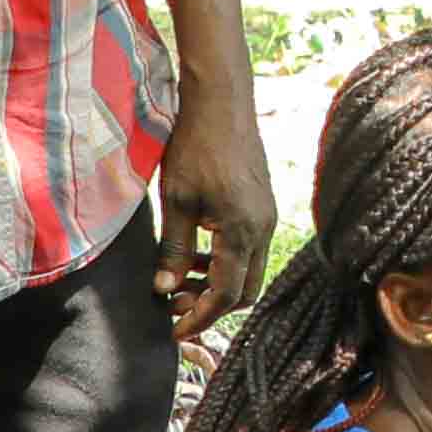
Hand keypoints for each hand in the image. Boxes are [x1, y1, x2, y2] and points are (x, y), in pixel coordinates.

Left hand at [153, 79, 276, 340]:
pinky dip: (226, 262)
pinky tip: (198, 252)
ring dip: (218, 284)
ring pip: (249, 271)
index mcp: (242, 231)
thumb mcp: (176, 202)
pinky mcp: (262, 205)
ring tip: (181, 279)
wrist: (220, 101)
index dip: (199, 318)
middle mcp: (262, 228)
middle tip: (175, 306)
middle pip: (245, 291)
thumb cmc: (194, 145)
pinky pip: (249, 249)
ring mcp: (266, 216)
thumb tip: (164, 291)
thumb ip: (173, 251)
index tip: (174, 331)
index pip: (226, 295)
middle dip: (212, 306)